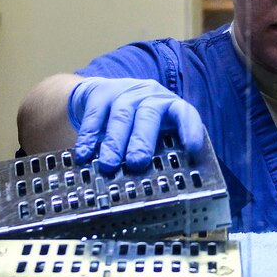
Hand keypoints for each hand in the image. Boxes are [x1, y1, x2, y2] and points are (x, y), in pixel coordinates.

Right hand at [68, 78, 206, 174]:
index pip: (185, 113)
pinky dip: (89, 136)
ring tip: (110, 165)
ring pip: (121, 115)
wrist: (102, 94)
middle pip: (149, 114)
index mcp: (169, 105)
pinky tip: (84, 154)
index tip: (192, 148)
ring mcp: (124, 92)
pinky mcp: (100, 93)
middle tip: (136, 163)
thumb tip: (164, 184)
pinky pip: (95, 115)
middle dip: (142, 140)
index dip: (189, 129)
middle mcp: (149, 95)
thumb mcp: (152, 130)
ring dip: (115, 142)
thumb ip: (159, 150)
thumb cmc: (135, 122)